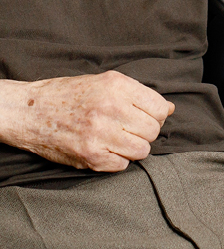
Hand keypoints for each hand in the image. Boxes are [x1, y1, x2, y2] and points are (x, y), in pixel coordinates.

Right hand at [8, 71, 174, 171]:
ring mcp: (100, 134)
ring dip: (134, 148)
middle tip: (128, 129)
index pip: (159, 108)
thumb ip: (139, 95)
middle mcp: (110, 109)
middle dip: (145, 132)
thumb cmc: (69, 95)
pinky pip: (123, 165)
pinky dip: (118, 160)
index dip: (156, 115)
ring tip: (118, 139)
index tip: (145, 116)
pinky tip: (105, 148)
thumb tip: (169, 109)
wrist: (28, 112)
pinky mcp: (90, 156)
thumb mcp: (105, 83)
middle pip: (153, 130)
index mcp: (116, 86)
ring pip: (143, 150)